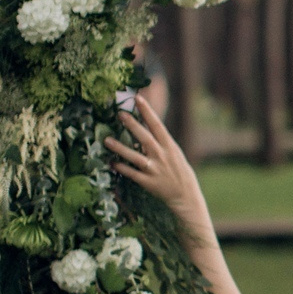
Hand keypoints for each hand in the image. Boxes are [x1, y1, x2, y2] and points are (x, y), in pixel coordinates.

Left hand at [104, 93, 209, 229]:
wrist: (185, 195)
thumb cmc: (178, 170)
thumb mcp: (174, 152)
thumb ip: (160, 140)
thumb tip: (146, 124)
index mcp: (169, 146)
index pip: (157, 125)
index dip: (147, 111)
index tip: (138, 98)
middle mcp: (161, 156)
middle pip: (145, 138)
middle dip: (133, 125)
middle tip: (120, 114)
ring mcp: (154, 170)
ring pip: (135, 157)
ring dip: (120, 148)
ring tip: (106, 140)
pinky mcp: (148, 183)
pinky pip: (132, 174)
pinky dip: (122, 168)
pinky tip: (111, 162)